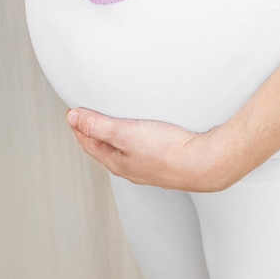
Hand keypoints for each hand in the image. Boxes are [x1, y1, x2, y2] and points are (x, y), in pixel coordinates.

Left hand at [66, 108, 229, 191]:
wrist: (206, 163)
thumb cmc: (168, 151)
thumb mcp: (125, 134)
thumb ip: (98, 126)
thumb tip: (73, 118)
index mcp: (117, 163)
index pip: (89, 143)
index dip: (79, 126)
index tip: (73, 111)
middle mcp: (131, 167)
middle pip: (105, 147)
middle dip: (95, 130)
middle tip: (89, 113)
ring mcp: (149, 165)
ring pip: (125, 148)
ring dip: (116, 133)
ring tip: (114, 118)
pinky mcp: (166, 159)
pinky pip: (142, 146)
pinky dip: (136, 135)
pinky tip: (145, 128)